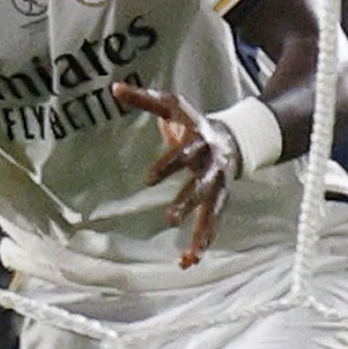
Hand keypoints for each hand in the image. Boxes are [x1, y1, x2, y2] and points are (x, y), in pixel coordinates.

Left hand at [111, 82, 235, 268]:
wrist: (233, 137)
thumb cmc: (192, 123)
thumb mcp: (171, 107)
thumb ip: (143, 98)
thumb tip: (113, 87)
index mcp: (199, 142)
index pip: (183, 154)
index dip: (167, 165)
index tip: (148, 180)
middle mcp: (212, 166)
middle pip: (202, 186)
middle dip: (187, 202)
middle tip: (169, 218)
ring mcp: (219, 187)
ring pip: (212, 212)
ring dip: (202, 233)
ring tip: (189, 255)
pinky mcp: (220, 201)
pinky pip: (213, 224)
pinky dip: (204, 242)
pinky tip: (191, 261)